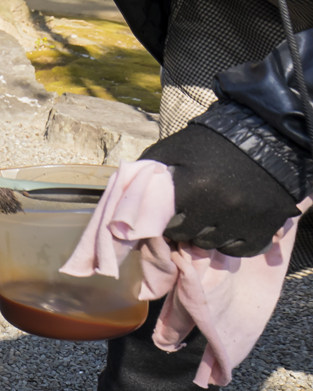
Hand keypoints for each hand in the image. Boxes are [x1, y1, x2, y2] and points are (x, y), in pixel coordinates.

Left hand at [144, 123, 301, 256]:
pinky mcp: (264, 228)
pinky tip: (229, 225)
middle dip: (185, 227)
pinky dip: (231, 242)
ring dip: (207, 234)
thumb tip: (126, 199)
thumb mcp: (172, 149)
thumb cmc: (210, 144)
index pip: (166, 224)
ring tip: (209, 216)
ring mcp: (244, 220)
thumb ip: (148, 173)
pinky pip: (239, 250)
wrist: (263, 140)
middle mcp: (218, 207)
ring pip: (213, 244)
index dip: (164, 221)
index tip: (167, 213)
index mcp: (192, 187)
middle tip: (189, 214)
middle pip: (188, 236)